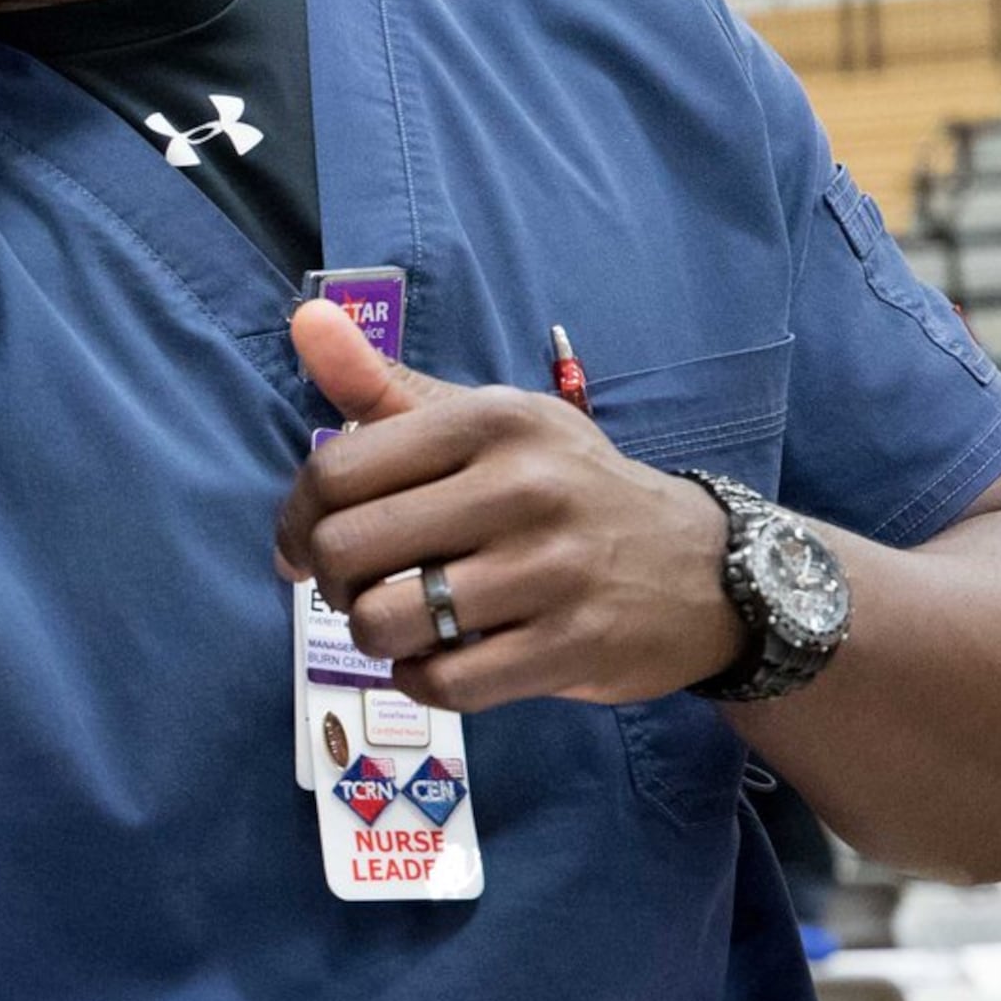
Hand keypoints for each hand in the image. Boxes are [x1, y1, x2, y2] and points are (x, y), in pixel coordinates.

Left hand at [270, 299, 744, 710]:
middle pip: (347, 550)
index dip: (297, 518)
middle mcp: (522, 487)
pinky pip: (444, 682)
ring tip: (401, 622)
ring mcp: (551, 572)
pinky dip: (419, 678)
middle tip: (357, 587)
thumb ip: (384, 383)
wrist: (703, 567)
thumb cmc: (565, 488)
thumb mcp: (488, 421)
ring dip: (374, 635)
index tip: (305, 542)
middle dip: (331, 582)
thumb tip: (305, 318)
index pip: (336, 472)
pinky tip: (437, 657)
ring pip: (386, 622)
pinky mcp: (571, 648)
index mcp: (490, 421)